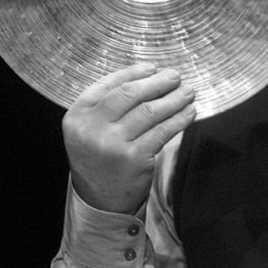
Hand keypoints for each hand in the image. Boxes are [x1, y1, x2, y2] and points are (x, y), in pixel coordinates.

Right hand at [62, 64, 196, 213]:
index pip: (109, 84)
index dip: (134, 73)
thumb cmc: (100, 158)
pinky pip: (163, 131)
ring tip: (188, 92)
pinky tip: (189, 112)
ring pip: (150, 111)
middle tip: (176, 76)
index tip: (154, 67)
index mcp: (77, 114)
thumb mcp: (90, 129)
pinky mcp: (134, 157)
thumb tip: (147, 76)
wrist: (100, 200)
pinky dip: (179, 119)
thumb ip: (107, 105)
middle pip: (131, 94)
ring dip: (174, 99)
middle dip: (157, 82)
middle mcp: (91, 127)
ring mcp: (112, 143)